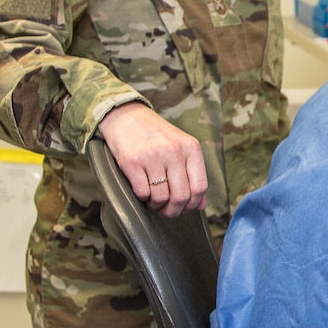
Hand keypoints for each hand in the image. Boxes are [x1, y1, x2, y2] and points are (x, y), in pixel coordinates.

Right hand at [98, 102, 207, 217]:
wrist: (126, 116)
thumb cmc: (156, 135)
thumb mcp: (180, 148)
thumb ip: (193, 174)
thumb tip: (201, 204)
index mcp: (191, 148)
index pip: (200, 187)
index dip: (192, 204)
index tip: (184, 208)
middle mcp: (174, 151)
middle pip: (181, 196)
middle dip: (173, 210)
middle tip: (167, 210)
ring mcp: (152, 156)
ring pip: (161, 197)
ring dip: (156, 205)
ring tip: (153, 199)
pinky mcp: (132, 162)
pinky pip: (142, 192)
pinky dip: (143, 198)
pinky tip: (142, 191)